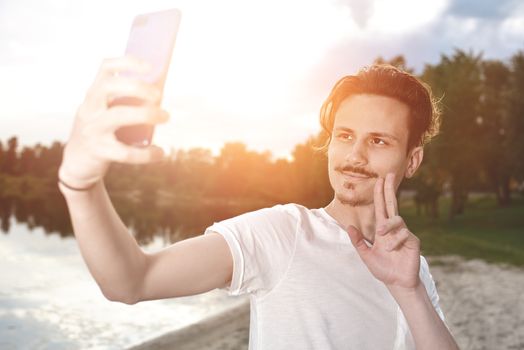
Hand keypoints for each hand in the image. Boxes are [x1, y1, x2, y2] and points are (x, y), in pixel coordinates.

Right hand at [58, 56, 168, 188]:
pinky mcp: (99, 152)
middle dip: (137, 87)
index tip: (150, 66)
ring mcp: (92, 130)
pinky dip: (146, 153)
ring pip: (118, 116)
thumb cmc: (102, 132)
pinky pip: (125, 152)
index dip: (127, 62)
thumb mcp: (106, 112)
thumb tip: (160, 94)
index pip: (105, 68)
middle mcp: (90, 109)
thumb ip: (124, 102)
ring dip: (146, 114)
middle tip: (159, 95)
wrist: (77, 163)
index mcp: (94, 95)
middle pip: (109, 87)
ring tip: (165, 116)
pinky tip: (160, 152)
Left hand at [346, 173, 420, 291]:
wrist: (397, 282)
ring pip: (397, 220)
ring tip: (382, 238)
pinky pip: (404, 234)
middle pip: (392, 204)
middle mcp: (394, 228)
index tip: (380, 179)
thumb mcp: (366, 255)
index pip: (381, 207)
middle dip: (390, 189)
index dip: (380, 193)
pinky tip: (392, 250)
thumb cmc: (383, 269)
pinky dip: (395, 242)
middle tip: (389, 174)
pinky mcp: (413, 240)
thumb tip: (348, 227)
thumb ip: (358, 242)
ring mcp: (404, 233)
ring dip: (388, 226)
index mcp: (383, 229)